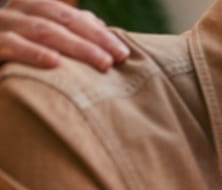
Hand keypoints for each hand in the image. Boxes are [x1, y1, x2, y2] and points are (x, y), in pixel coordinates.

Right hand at [0, 0, 128, 70]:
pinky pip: (10, 44)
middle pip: (59, 18)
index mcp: (28, 8)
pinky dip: (33, 52)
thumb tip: (99, 26)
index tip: (124, 53)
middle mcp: (13, 12)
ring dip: (74, 46)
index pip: (69, 15)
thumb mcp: (38, 42)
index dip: (97, 31)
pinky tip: (54, 62)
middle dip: (92, 38)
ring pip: (40, 29)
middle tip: (117, 58)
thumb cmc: (11, 58)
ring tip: (101, 63)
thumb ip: (64, 32)